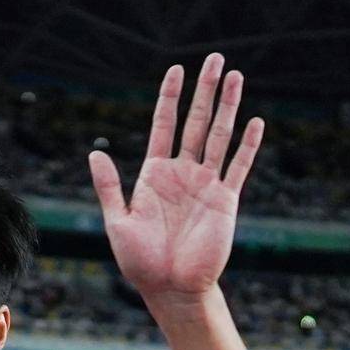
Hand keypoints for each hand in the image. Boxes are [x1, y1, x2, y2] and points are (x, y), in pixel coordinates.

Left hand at [88, 53, 263, 308]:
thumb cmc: (140, 263)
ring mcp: (205, 185)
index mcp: (154, 175)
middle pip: (195, 122)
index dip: (170, 97)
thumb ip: (110, 187)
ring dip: (228, 107)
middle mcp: (182, 174)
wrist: (171, 290)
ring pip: (218, 137)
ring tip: (236, 76)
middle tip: (215, 59)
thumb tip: (94, 153)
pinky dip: (247, 146)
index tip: (176, 70)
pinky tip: (255, 122)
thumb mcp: (118, 223)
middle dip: (205, 91)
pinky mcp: (225, 201)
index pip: (164, 125)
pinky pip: (238, 167)